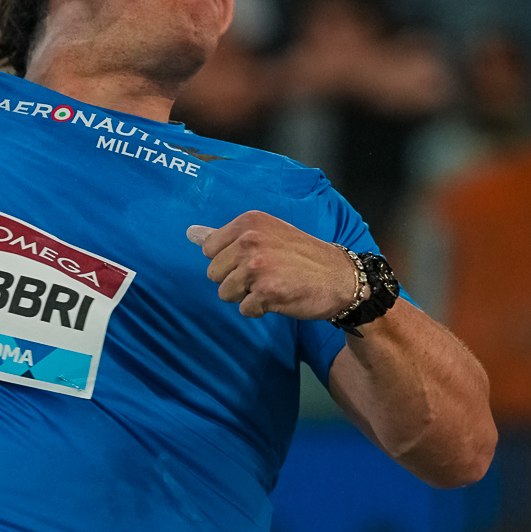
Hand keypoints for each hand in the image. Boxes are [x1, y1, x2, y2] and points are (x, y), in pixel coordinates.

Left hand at [188, 213, 360, 320]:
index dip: (228, 261)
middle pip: (213, 273)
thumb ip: (228, 237)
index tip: (253, 259)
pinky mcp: (265, 292)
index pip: (209, 249)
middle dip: (235, 279)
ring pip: (225, 293)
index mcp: (249, 222)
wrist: (340, 276)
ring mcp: (256, 267)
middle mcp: (250, 241)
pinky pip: (244, 309)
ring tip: (272, 284)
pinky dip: (260, 309)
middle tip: (266, 274)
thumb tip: (189, 233)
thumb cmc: (301, 256)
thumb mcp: (267, 234)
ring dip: (246, 295)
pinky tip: (280, 297)